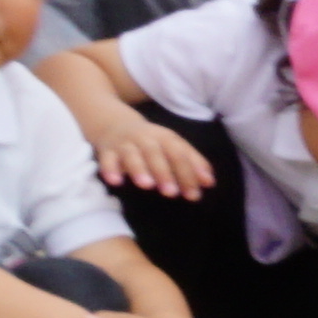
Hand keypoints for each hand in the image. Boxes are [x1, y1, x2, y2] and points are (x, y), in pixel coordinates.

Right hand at [80, 99, 212, 197]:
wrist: (115, 124)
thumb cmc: (152, 142)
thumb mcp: (174, 147)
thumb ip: (193, 163)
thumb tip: (210, 182)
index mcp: (165, 138)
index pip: (179, 154)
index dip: (188, 173)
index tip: (195, 194)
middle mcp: (145, 139)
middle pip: (155, 153)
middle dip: (164, 173)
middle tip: (172, 193)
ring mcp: (125, 144)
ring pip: (131, 155)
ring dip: (139, 169)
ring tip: (147, 186)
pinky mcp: (107, 151)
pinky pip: (107, 159)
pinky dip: (110, 169)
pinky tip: (115, 181)